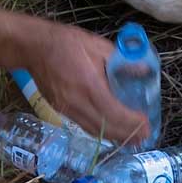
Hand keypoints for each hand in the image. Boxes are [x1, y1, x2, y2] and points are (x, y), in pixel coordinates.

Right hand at [23, 21, 150, 144]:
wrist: (34, 48)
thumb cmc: (68, 43)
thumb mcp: (99, 46)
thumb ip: (122, 61)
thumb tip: (144, 70)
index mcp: (89, 85)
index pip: (114, 113)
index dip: (132, 122)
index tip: (147, 124)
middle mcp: (77, 102)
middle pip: (105, 127)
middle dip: (127, 134)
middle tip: (145, 135)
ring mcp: (67, 109)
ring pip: (94, 130)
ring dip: (115, 137)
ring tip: (133, 138)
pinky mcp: (60, 110)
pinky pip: (84, 126)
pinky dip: (100, 132)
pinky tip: (111, 131)